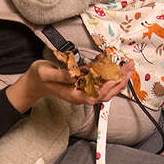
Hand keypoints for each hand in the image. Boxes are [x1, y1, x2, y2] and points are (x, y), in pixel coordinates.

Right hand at [6, 59, 133, 112]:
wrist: (34, 83)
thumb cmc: (39, 78)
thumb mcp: (46, 73)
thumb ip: (61, 75)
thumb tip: (75, 74)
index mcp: (73, 95)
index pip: (94, 95)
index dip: (107, 87)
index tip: (115, 77)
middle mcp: (81, 95)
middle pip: (106, 93)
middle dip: (119, 81)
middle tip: (129, 67)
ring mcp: (84, 92)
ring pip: (106, 90)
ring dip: (118, 79)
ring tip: (128, 67)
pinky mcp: (85, 86)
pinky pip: (102, 85)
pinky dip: (112, 77)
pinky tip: (117, 69)